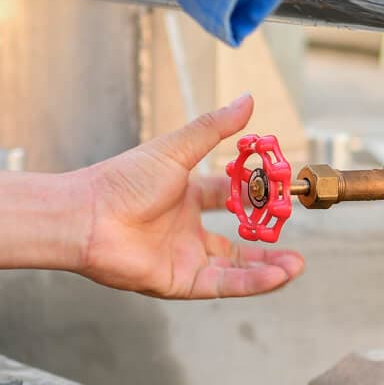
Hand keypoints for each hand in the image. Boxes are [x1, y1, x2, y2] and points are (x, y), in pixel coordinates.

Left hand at [76, 95, 303, 299]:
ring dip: (267, 268)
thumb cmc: (122, 181)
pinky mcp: (180, 282)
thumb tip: (247, 100)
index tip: (282, 191)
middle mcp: (186, 230)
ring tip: (296, 266)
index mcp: (185, 197)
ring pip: (236, 268)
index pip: (229, 197)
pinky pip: (223, 284)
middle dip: (268, 241)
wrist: (86, 216)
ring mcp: (184, 257)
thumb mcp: (177, 150)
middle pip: (238, 240)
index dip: (256, 196)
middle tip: (293, 237)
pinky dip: (252, 282)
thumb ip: (214, 128)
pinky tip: (277, 276)